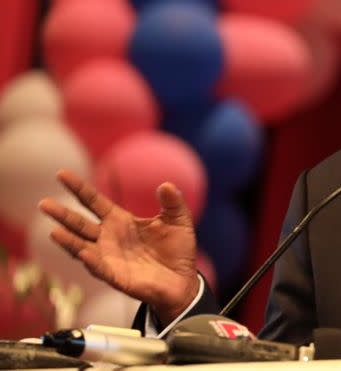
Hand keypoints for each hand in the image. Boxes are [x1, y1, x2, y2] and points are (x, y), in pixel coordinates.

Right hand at [38, 169, 200, 325]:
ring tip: (53, 231)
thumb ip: (172, 203)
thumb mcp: (179, 220)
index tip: (62, 174)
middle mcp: (109, 238)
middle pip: (80, 224)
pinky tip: (82, 252)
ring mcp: (109, 258)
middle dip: (62, 214)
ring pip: (81, 247)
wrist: (183, 281)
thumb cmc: (177, 249)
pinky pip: (100, 268)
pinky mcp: (116, 277)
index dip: (79, 188)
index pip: (95, 202)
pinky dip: (91, 261)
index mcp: (121, 221)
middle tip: (44, 203)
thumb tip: (167, 185)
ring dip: (68, 240)